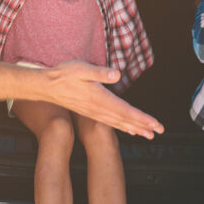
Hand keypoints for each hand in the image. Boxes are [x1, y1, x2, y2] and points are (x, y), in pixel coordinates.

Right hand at [44, 61, 163, 138]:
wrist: (46, 87)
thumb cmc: (63, 75)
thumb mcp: (81, 68)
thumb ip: (99, 72)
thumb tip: (117, 74)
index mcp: (99, 98)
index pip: (125, 111)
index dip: (142, 118)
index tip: (155, 124)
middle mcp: (98, 108)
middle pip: (124, 120)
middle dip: (143, 126)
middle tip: (158, 132)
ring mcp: (94, 112)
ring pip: (118, 123)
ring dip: (134, 128)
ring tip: (147, 134)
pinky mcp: (90, 111)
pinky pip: (110, 123)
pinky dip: (122, 126)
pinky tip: (127, 129)